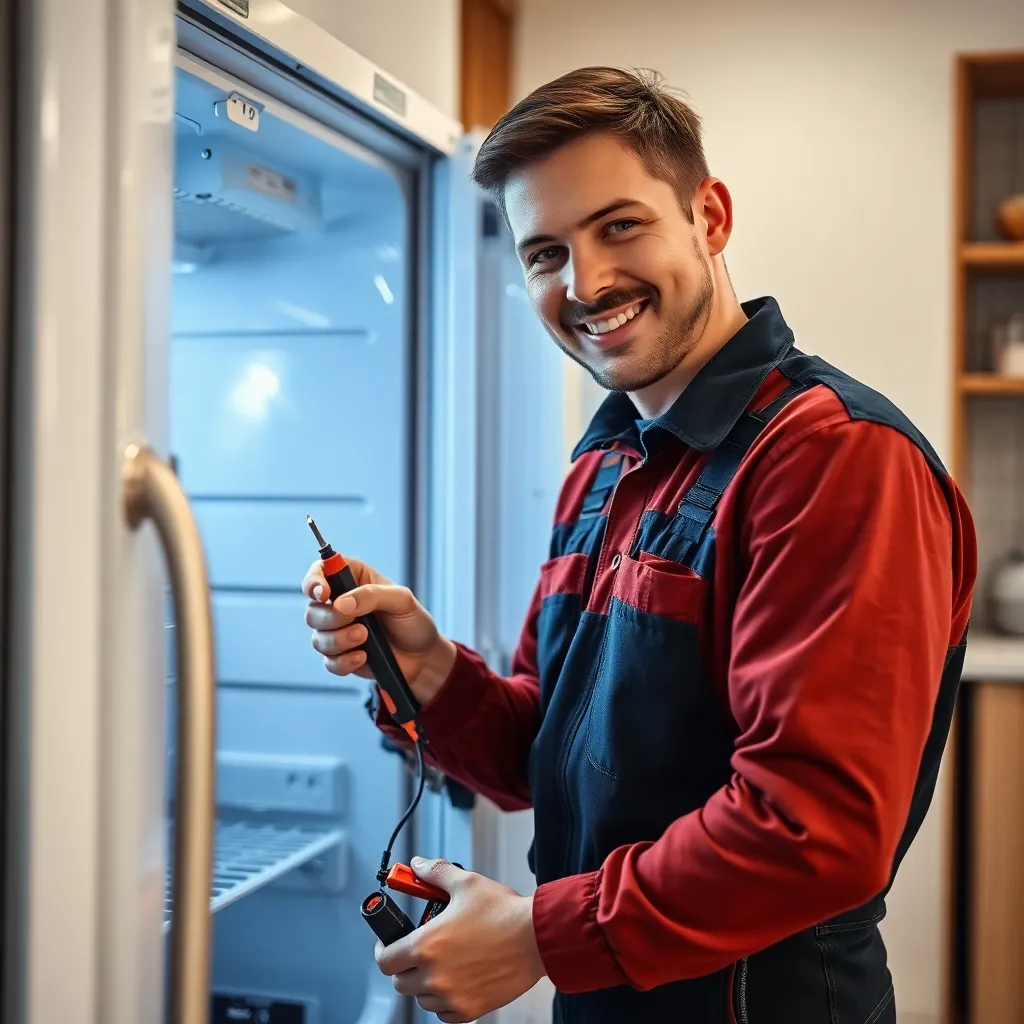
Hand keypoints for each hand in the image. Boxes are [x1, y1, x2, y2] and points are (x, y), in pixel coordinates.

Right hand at [302, 557, 456, 706]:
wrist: (423, 657)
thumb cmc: (413, 622)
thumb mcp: (402, 600)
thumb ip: (372, 595)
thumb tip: (341, 604)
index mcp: (353, 580)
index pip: (320, 572)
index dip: (314, 581)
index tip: (323, 593)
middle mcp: (340, 604)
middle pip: (313, 609)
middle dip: (330, 618)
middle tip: (357, 622)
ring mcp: (339, 632)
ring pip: (318, 638)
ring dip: (339, 640)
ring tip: (364, 638)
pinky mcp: (341, 656)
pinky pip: (329, 661)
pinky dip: (344, 661)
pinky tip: (363, 657)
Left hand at [375, 858, 545, 1022]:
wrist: (537, 938)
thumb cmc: (503, 913)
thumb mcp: (465, 882)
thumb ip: (435, 873)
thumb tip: (417, 866)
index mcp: (426, 946)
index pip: (385, 960)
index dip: (384, 948)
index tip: (390, 943)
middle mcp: (434, 976)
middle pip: (400, 982)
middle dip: (404, 965)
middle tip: (418, 950)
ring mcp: (452, 997)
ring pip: (422, 999)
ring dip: (425, 983)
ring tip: (442, 962)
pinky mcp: (470, 1010)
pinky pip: (444, 1013)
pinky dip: (444, 1000)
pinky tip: (456, 980)